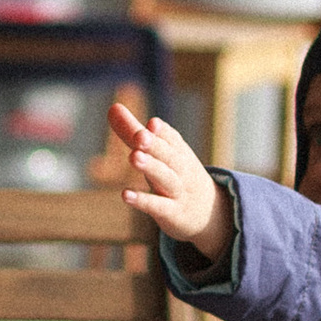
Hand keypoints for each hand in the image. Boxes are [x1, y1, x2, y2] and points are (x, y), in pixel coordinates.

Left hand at [110, 101, 229, 263]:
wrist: (208, 213)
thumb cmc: (176, 175)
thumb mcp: (157, 154)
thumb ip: (132, 131)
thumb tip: (112, 107)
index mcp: (179, 152)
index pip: (172, 139)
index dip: (162, 132)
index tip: (152, 123)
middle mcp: (181, 170)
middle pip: (169, 156)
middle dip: (155, 145)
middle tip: (139, 136)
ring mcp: (178, 192)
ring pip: (166, 178)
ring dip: (151, 167)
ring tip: (133, 157)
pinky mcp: (172, 213)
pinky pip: (158, 206)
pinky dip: (143, 201)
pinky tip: (125, 194)